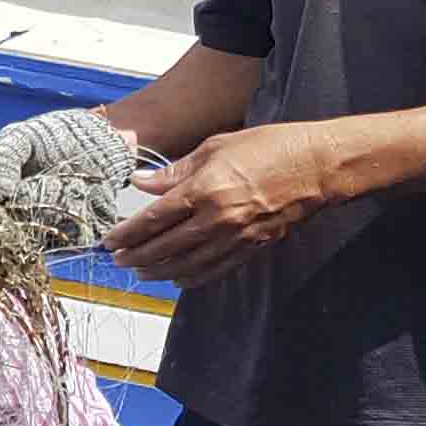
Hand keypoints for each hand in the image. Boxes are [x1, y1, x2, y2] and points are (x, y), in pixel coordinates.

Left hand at [110, 122, 353, 285]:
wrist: (316, 166)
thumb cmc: (267, 147)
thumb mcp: (215, 147)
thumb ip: (175, 171)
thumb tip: (141, 182)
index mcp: (204, 189)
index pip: (154, 219)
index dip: (128, 233)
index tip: (109, 239)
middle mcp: (217, 219)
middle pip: (165, 247)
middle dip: (137, 256)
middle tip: (117, 260)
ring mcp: (236, 237)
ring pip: (187, 264)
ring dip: (159, 272)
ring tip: (140, 273)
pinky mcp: (252, 247)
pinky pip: (214, 270)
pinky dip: (191, 277)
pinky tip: (176, 278)